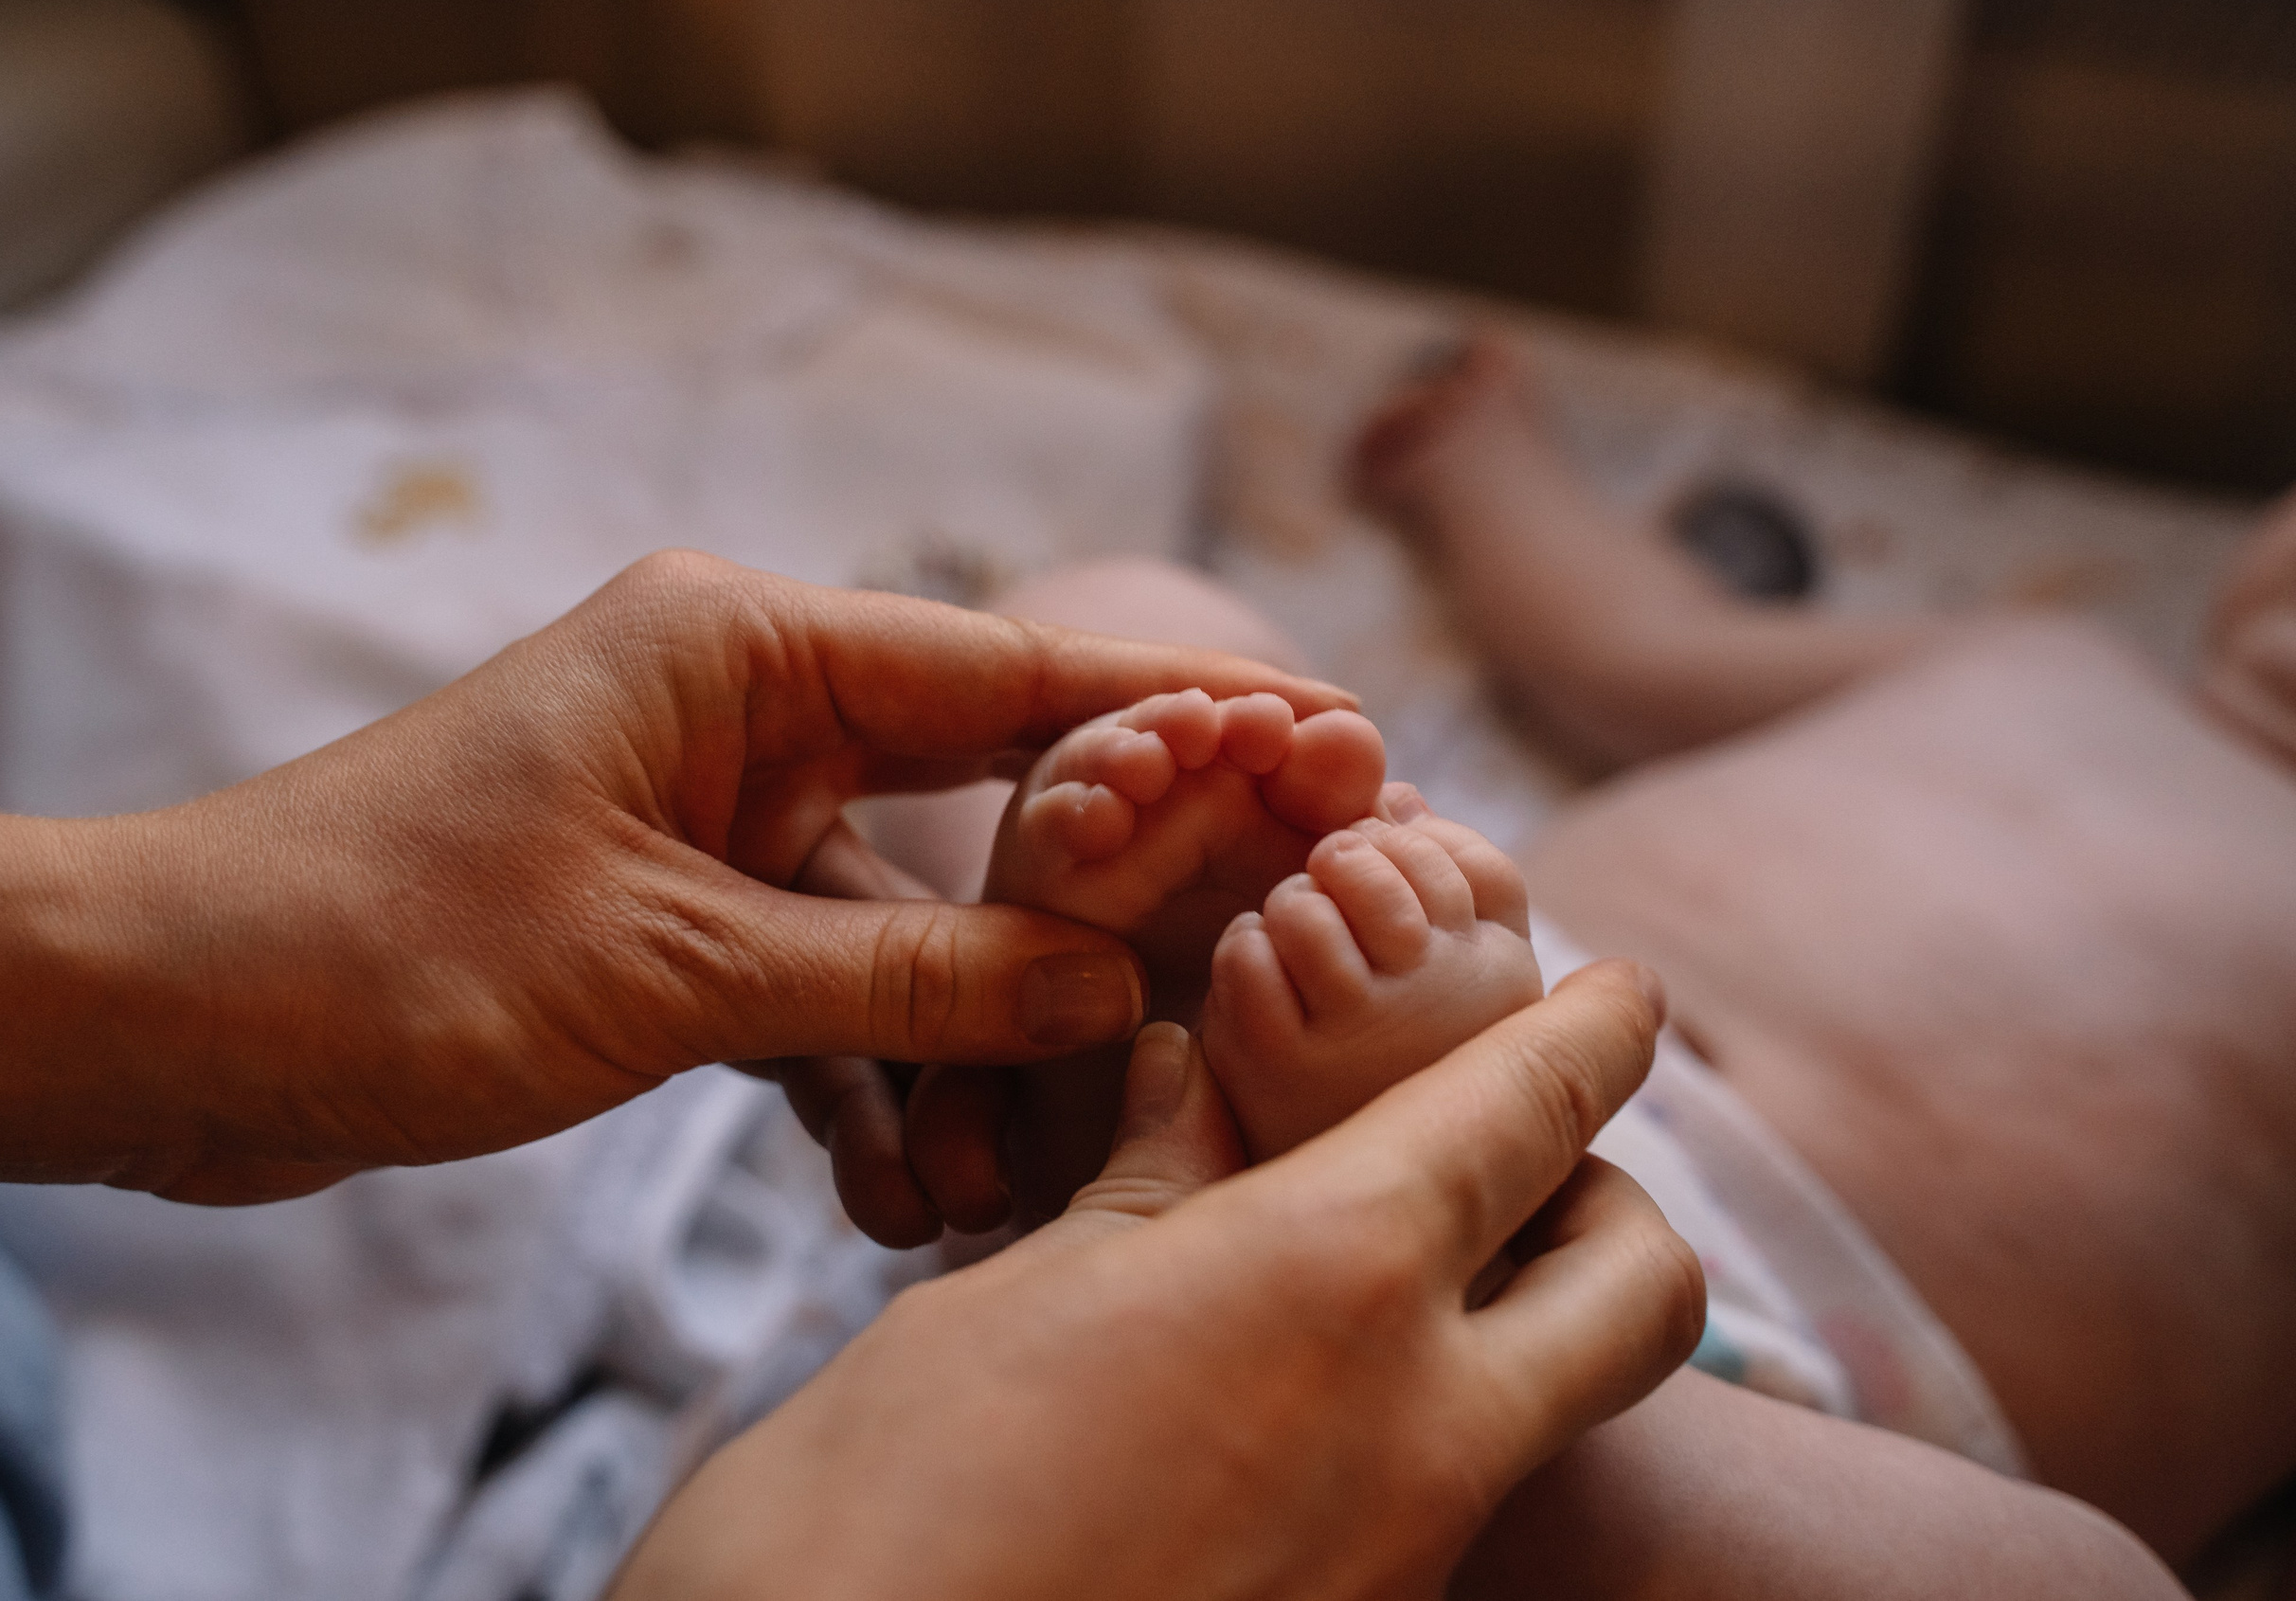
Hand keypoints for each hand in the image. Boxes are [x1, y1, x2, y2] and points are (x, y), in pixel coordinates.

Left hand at [0, 552, 1351, 1202]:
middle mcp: (748, 707)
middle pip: (986, 797)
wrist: (168, 1020)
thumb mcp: (673, 972)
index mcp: (747, 649)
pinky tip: (899, 1181)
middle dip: (1090, 909)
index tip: (1333, 735)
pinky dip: (863, 1074)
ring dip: (961, 1041)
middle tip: (1242, 965)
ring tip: (1017, 1159)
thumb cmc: (383, 947)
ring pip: (910, 921)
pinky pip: (823, 985)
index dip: (1188, 712)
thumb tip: (1103, 980)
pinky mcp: (677, 914)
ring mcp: (714, 814)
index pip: (1020, 670)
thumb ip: (904, 976)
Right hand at [610, 960, 1704, 1600]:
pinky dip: (1418, 1419)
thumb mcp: (1026, 1293)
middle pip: (1647, 1288)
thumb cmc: (886, 1495)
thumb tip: (1191, 1071)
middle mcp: (1421, 1429)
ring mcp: (1406, 1560)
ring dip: (1515, 1312)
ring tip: (1358, 1266)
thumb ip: (1149, 1176)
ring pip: (1559, 1405)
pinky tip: (1279, 1398)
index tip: (1621, 990)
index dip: (1592, 1029)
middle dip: (1613, 1198)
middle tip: (1499, 1160)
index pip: (1528, 1110)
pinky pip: (1449, 1501)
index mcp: (1332, 1278)